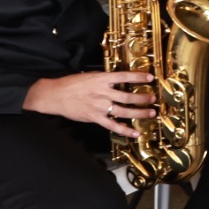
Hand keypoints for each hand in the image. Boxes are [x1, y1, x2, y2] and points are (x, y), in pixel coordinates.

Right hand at [23, 70, 155, 136]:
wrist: (54, 95)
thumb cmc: (70, 84)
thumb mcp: (89, 76)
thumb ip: (104, 79)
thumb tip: (117, 80)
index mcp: (101, 79)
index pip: (124, 76)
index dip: (138, 77)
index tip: (150, 78)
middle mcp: (103, 92)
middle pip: (128, 96)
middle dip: (143, 98)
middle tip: (153, 99)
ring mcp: (100, 106)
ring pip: (124, 110)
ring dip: (140, 112)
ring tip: (151, 113)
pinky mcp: (95, 117)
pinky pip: (113, 125)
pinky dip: (125, 130)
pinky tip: (135, 133)